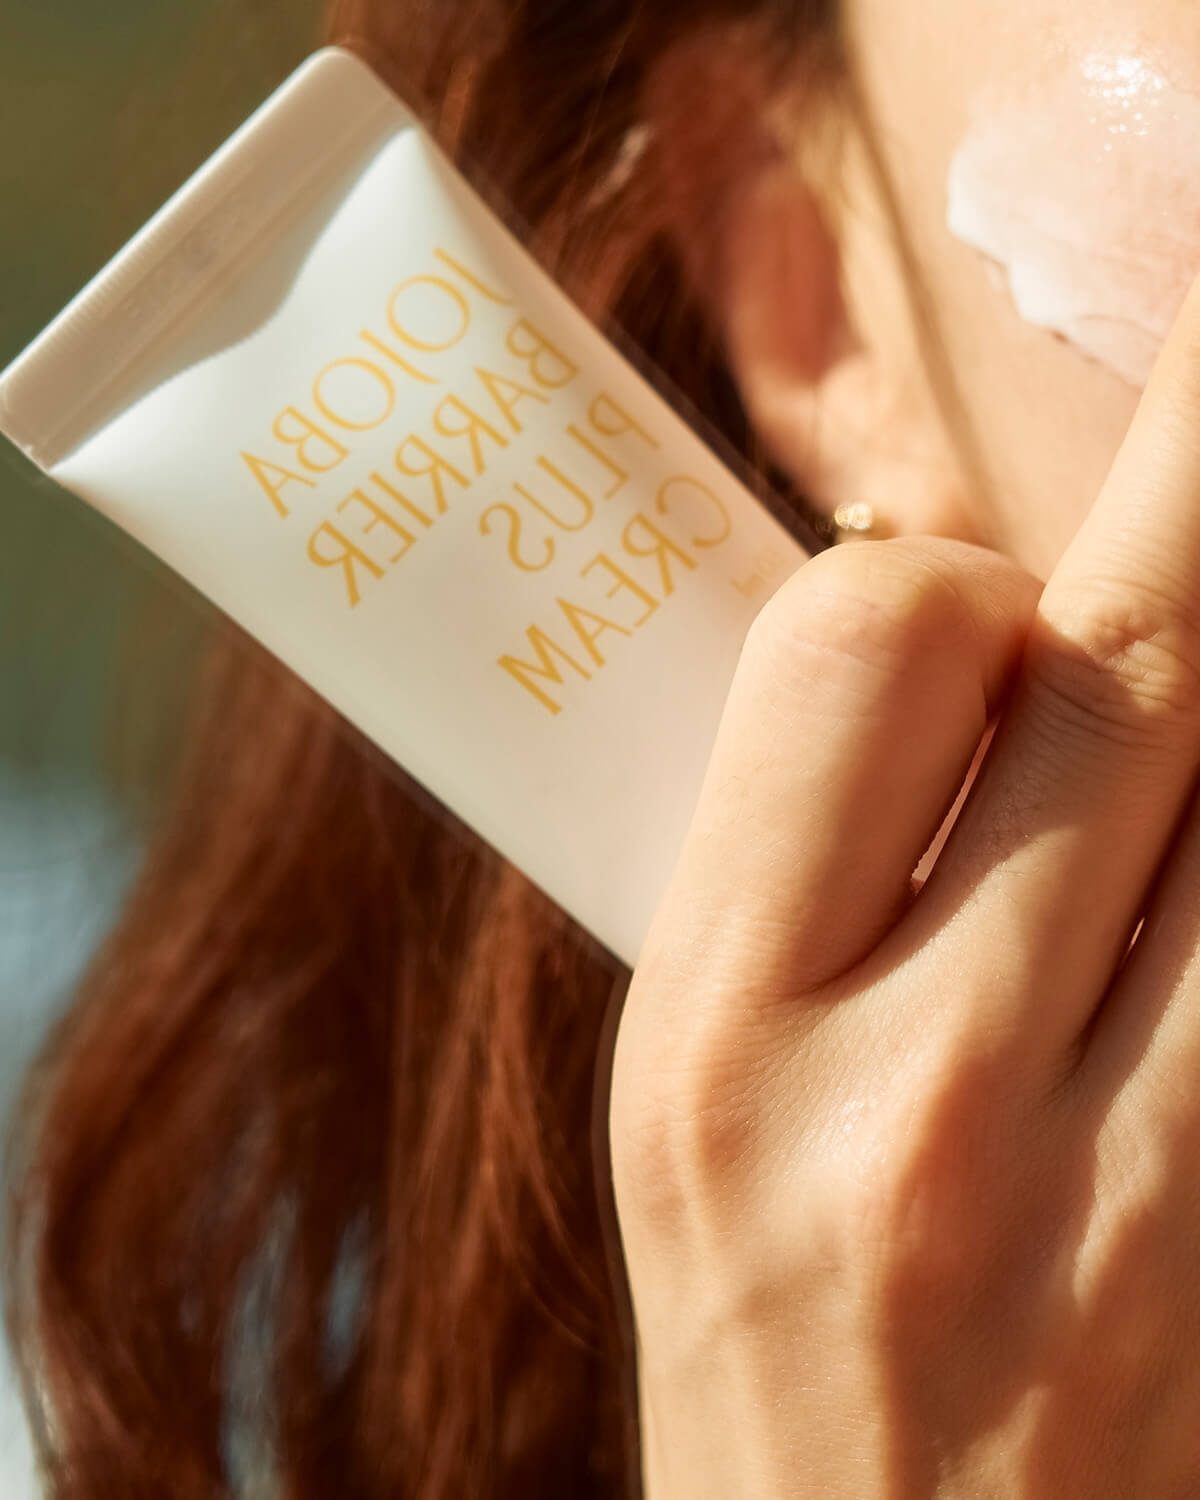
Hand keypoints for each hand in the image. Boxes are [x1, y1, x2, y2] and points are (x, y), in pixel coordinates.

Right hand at [609, 273, 1199, 1498]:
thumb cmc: (772, 1343)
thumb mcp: (696, 1101)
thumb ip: (805, 863)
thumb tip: (944, 630)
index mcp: (725, 1036)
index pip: (864, 652)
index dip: (943, 570)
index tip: (972, 593)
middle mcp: (931, 1099)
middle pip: (1131, 667)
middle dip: (1195, 460)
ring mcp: (1143, 1194)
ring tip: (1196, 603)